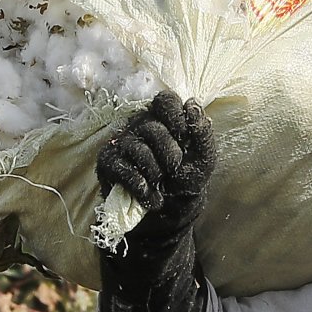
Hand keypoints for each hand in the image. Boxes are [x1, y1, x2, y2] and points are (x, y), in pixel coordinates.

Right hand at [95, 92, 213, 243]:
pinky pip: (122, 168)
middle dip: (170, 154)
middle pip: (152, 127)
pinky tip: (151, 195)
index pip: (165, 100)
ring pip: (137, 149)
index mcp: (165, 120)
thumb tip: (192, 105)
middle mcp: (141, 126)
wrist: (170, 211)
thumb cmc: (186, 178)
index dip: (175, 115)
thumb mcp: (203, 158)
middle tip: (175, 169)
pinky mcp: (108, 163)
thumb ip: (202, 132)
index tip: (184, 134)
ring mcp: (122, 143)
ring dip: (156, 173)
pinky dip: (141, 186)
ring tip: (161, 184)